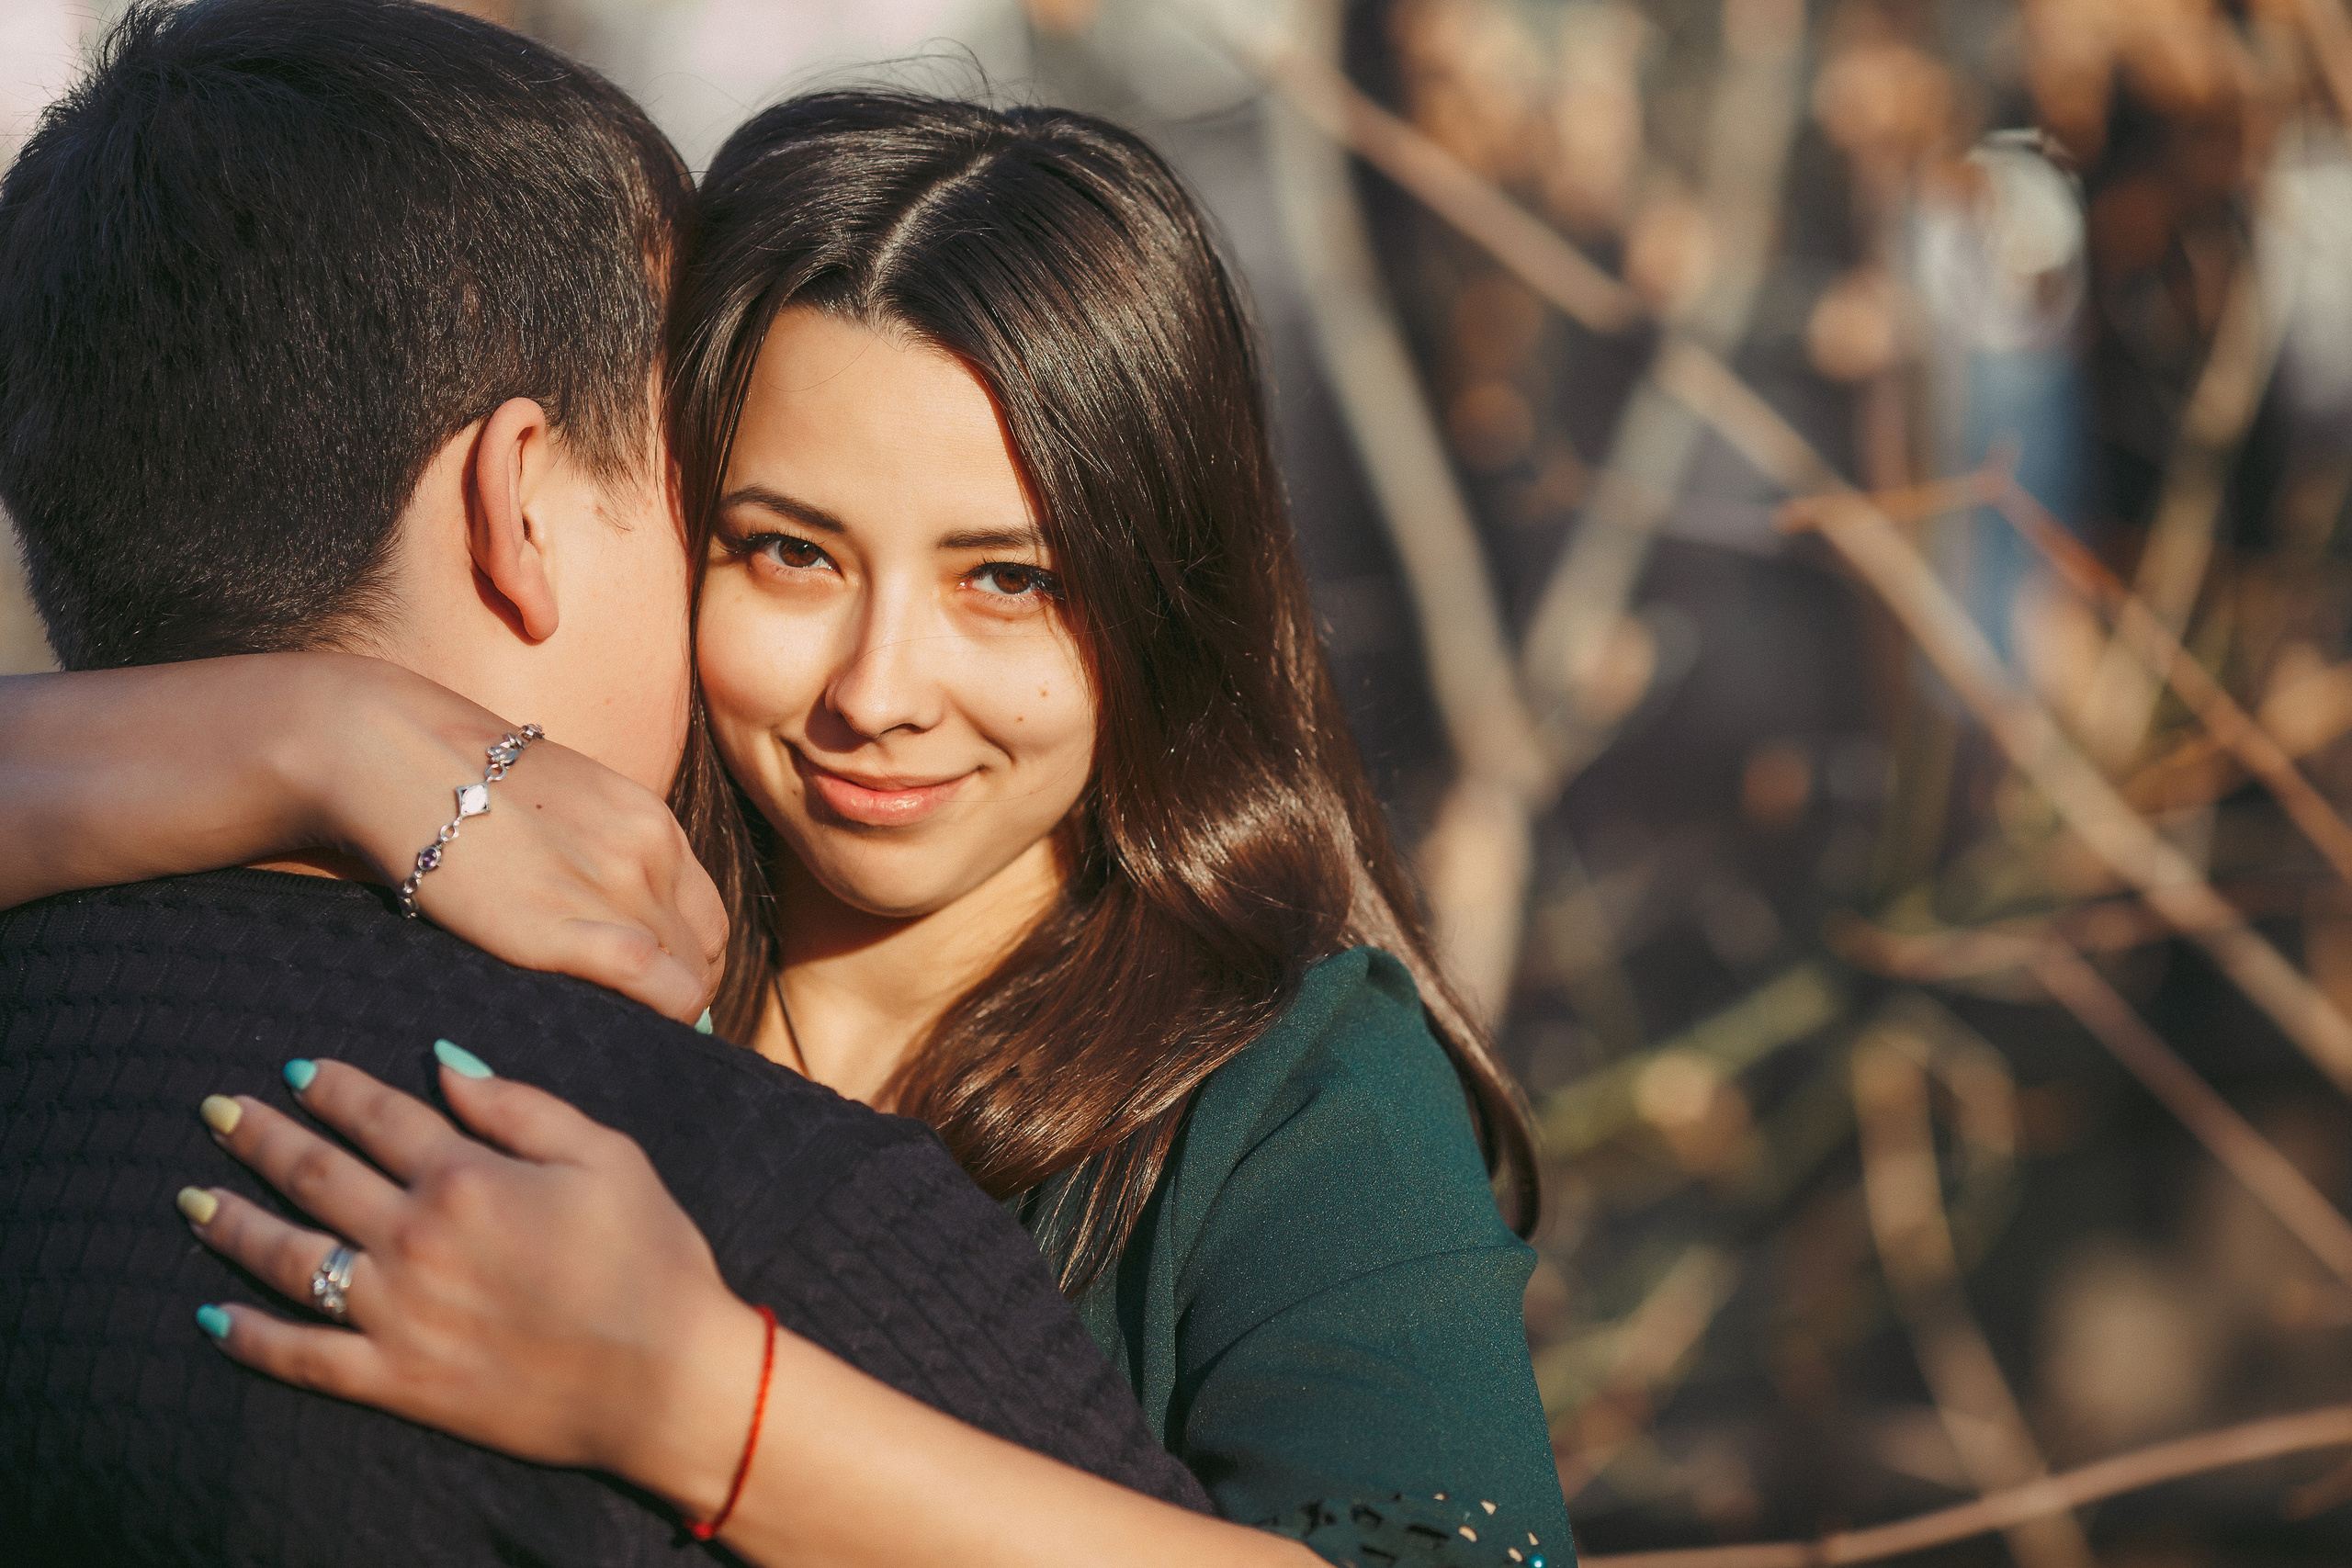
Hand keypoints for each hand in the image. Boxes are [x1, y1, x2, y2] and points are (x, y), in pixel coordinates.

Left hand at [182, 1056, 768, 1518]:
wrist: (666, 1380)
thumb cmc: (651, 1258)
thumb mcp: (606, 1154)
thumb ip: (519, 1105)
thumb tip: (443, 1061)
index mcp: (467, 1176)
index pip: (377, 1115)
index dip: (331, 1087)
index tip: (293, 1070)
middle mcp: (415, 1239)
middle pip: (315, 1174)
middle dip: (260, 1136)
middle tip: (216, 1110)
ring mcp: (396, 1314)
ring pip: (288, 1258)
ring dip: (232, 1222)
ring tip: (192, 1196)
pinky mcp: (396, 1380)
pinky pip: (302, 1357)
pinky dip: (249, 1337)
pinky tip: (211, 1316)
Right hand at [291, 657, 728, 1021]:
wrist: (397, 755)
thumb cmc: (464, 785)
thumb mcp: (564, 803)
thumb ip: (601, 852)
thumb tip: (614, 915)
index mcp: (652, 823)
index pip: (710, 922)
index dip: (690, 966)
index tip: (656, 992)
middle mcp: (649, 854)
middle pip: (703, 956)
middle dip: (679, 995)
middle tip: (633, 1023)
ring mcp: (614, 889)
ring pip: (687, 979)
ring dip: (661, 1015)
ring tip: (615, 1030)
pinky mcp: (564, 927)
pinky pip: (654, 985)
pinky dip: (653, 1018)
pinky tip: (616, 1030)